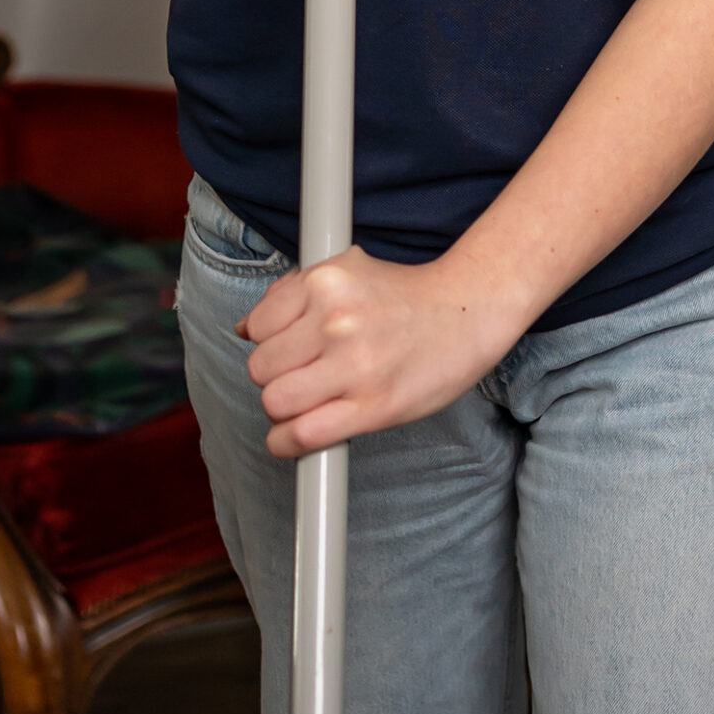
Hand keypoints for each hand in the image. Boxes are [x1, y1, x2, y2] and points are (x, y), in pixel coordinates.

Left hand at [239, 246, 519, 456]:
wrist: (469, 312)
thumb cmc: (405, 296)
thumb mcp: (350, 270)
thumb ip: (294, 292)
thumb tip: (244, 328)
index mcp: (327, 281)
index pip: (257, 327)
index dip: (268, 343)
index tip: (287, 349)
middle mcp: (336, 320)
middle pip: (260, 369)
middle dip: (275, 377)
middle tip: (303, 375)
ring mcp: (354, 366)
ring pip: (275, 402)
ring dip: (283, 410)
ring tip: (307, 401)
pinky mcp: (372, 407)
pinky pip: (302, 436)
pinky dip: (287, 443)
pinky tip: (297, 436)